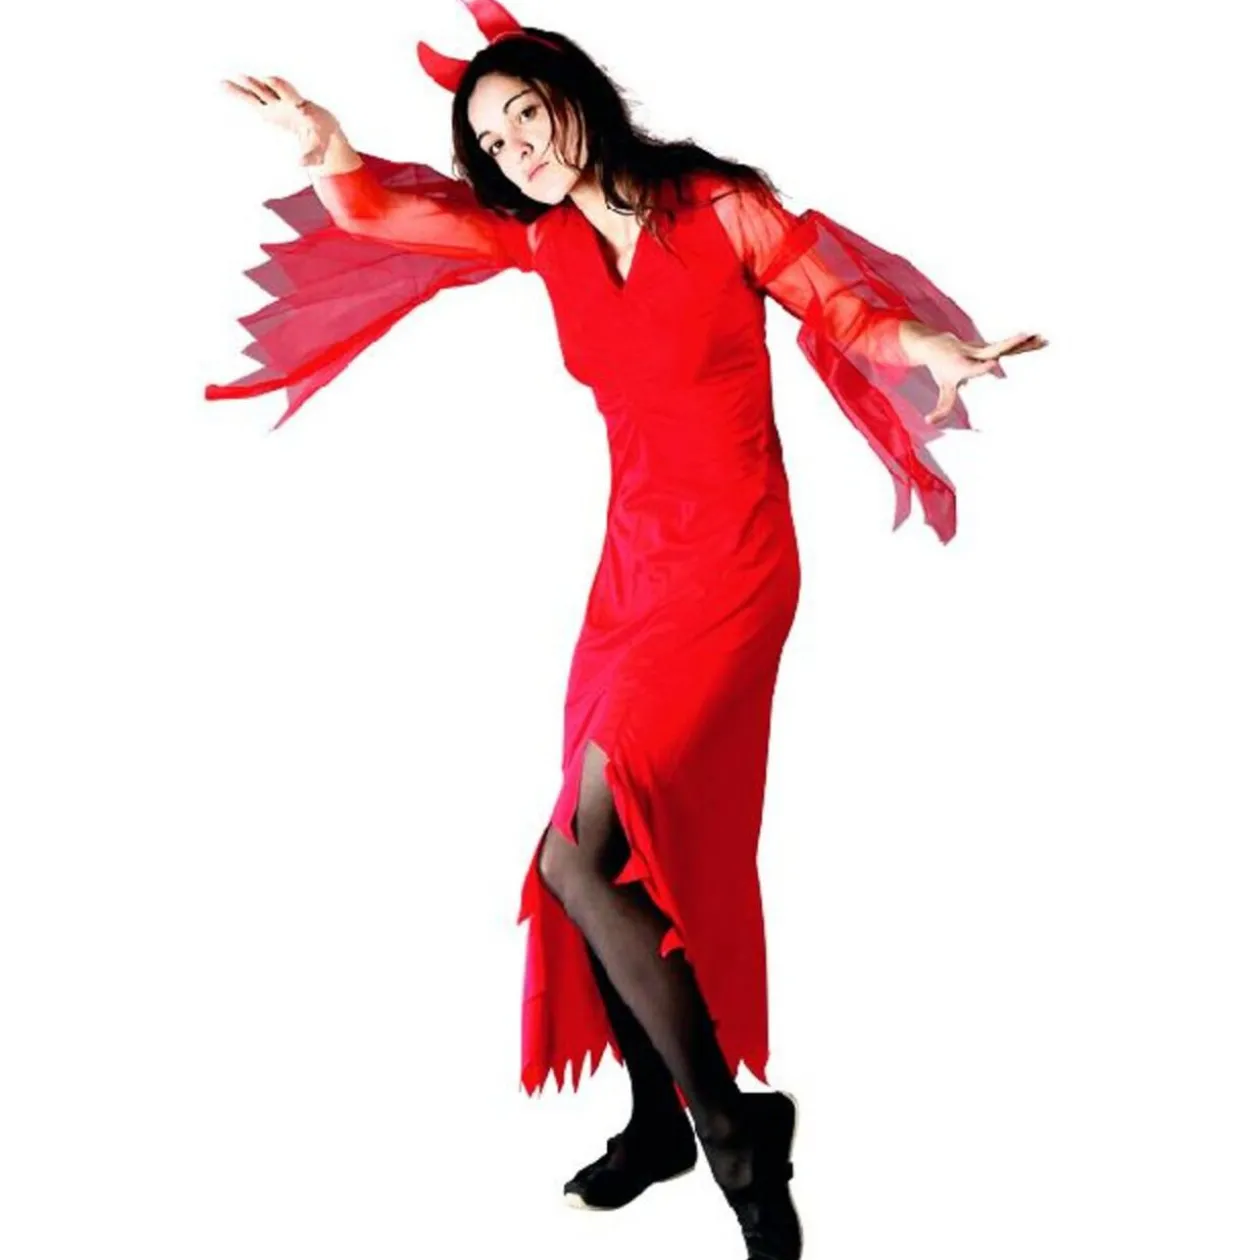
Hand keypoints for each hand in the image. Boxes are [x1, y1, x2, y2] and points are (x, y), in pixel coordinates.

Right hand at [219, 74, 340, 165]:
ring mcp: (274, 104)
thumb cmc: (321, 138)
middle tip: (241, 78)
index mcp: (298, 106)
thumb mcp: (317, 149)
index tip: (268, 80)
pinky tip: (223, 86)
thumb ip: (309, 156)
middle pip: (267, 89)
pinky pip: (250, 99)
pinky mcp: (267, 109)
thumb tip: (300, 164)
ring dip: (241, 87)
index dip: (278, 86)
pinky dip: (238, 93)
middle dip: (255, 84)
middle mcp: (284, 101)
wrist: (321, 125)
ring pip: (255, 92)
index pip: (287, 92)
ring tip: (222, 83)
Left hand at [916, 330, 1048, 424]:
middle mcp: (974, 353)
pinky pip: (1009, 344)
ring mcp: (983, 347)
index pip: (974, 367)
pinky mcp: (990, 345)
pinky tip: (1041, 340)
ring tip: (1042, 339)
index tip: (993, 364)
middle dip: (1008, 343)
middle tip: (1024, 336)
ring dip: (1022, 342)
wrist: (936, 345)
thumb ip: (941, 406)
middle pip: (993, 349)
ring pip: (1005, 344)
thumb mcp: (944, 388)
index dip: (982, 366)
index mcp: (962, 365)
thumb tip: (928, 421)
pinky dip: (1024, 343)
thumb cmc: (942, 369)